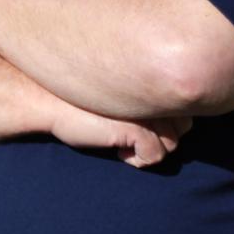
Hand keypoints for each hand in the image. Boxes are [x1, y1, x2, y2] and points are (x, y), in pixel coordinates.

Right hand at [50, 102, 191, 168]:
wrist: (47, 99)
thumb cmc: (81, 97)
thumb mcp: (121, 93)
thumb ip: (146, 96)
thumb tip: (175, 124)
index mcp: (155, 74)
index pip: (185, 108)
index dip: (164, 123)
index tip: (135, 123)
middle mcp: (157, 89)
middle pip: (183, 128)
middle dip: (160, 137)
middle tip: (129, 133)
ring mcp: (150, 109)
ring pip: (171, 145)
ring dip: (147, 149)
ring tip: (120, 141)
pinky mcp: (138, 128)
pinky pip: (154, 157)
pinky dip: (136, 160)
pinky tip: (115, 149)